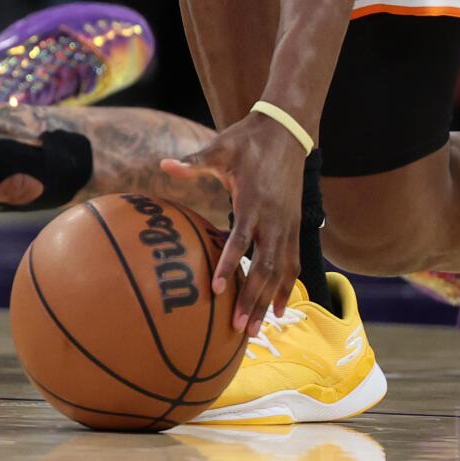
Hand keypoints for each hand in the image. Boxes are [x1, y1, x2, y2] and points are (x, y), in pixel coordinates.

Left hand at [161, 111, 307, 332]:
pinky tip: (279, 309)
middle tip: (238, 327)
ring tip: (256, 329)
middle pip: (265, 265)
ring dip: (269, 300)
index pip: (241, 239)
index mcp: (254, 200)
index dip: (229, 264)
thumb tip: (164, 164)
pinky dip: (287, 287)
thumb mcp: (220, 147)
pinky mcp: (295, 226)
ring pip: (281, 270)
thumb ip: (194, 161)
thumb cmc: (248, 141)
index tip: (218, 290)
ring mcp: (288, 224)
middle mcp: (275, 218)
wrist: (287, 131)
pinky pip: (292, 262)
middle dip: (252, 298)